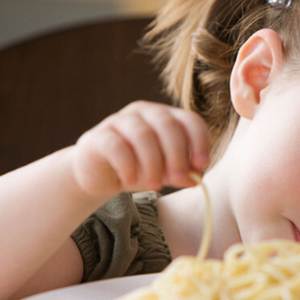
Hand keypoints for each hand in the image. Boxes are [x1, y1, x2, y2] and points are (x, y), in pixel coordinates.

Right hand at [72, 101, 209, 196]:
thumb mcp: (164, 173)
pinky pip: (117, 147)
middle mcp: (144, 113)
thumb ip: (182, 173)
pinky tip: (130, 182)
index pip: (190, 120)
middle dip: (177, 154)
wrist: (98, 174)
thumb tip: (197, 178)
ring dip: (153, 164)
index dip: (200, 140)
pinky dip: (128, 167)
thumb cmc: (138, 169)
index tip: (202, 165)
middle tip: (179, 178)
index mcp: (166, 117)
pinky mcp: (99, 136)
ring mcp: (119, 121)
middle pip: (168, 125)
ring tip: (153, 186)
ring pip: (143, 135)